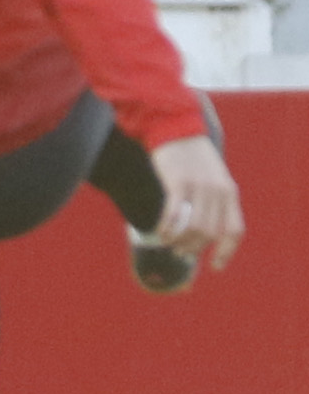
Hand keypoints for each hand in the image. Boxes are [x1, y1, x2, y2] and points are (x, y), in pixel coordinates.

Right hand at [147, 134, 243, 269]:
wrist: (175, 127)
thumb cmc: (190, 155)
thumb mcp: (211, 177)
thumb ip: (214, 200)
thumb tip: (204, 230)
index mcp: (230, 192)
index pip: (234, 230)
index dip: (225, 251)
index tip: (214, 266)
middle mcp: (218, 191)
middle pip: (210, 233)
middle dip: (194, 248)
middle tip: (180, 252)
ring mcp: (199, 187)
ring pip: (193, 227)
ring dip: (179, 241)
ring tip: (169, 243)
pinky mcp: (178, 182)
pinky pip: (174, 214)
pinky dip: (167, 229)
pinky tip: (159, 233)